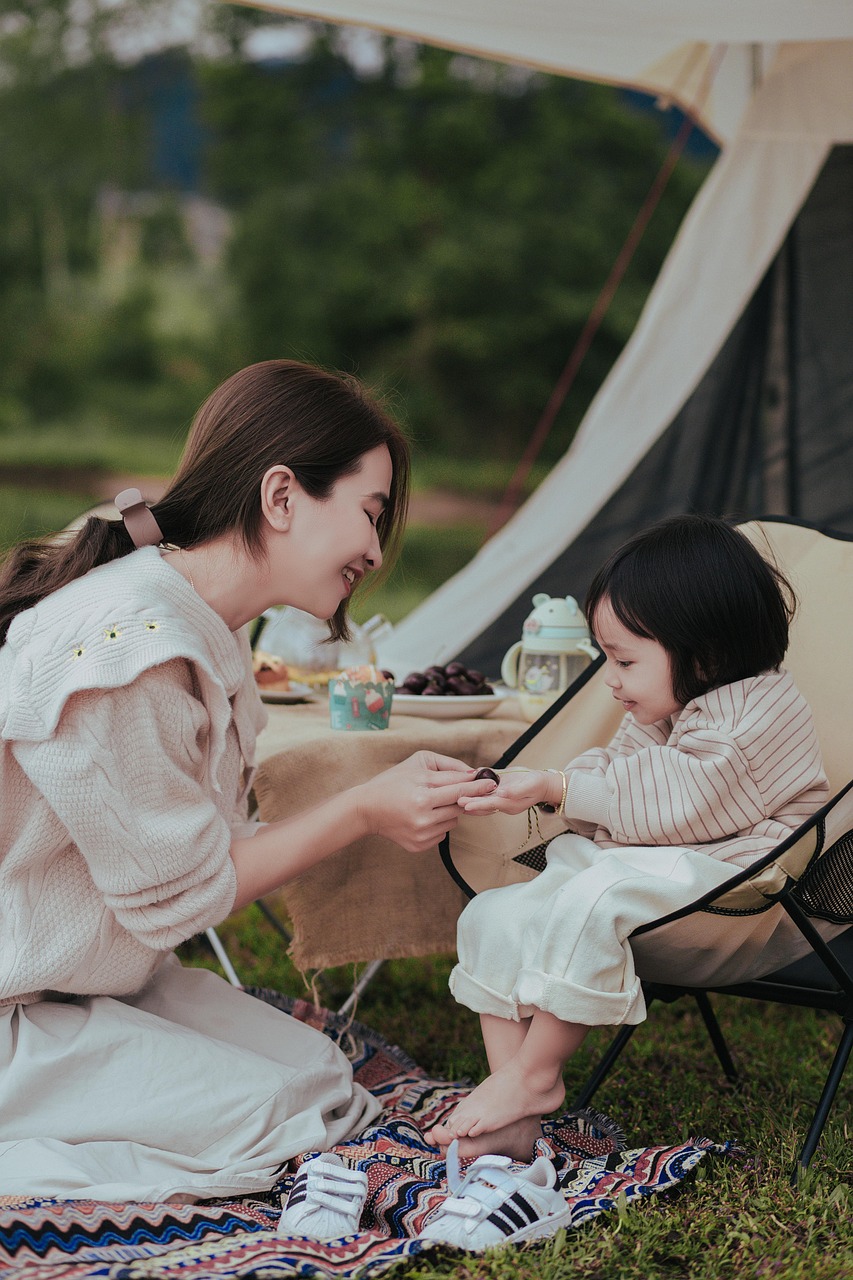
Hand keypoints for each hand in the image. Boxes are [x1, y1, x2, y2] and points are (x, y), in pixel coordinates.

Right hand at [355, 751, 495, 851]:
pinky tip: (424, 816)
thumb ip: (448, 767)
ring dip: (449, 811)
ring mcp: (421, 835)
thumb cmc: (392, 781)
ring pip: (454, 821)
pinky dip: (439, 823)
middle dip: (464, 798)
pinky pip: (443, 833)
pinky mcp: (419, 846)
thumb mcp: (418, 764)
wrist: (366, 809)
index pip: (460, 790)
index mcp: (422, 797)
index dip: (478, 787)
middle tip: (464, 790)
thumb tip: (474, 774)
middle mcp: (423, 819)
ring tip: (431, 802)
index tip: (493, 783)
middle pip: (460, 807)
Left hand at [458, 767, 554, 815]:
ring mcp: (500, 796)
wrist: (544, 784)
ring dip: (470, 797)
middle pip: (483, 803)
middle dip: (469, 802)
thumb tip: (502, 793)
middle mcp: (502, 802)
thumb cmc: (538, 785)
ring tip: (456, 796)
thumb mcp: (530, 786)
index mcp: (509, 804)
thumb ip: (516, 791)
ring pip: (482, 798)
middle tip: (455, 800)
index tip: (465, 805)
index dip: (477, 805)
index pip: (490, 805)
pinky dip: (476, 787)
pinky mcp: (499, 788)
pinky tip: (466, 784)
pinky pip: (485, 789)